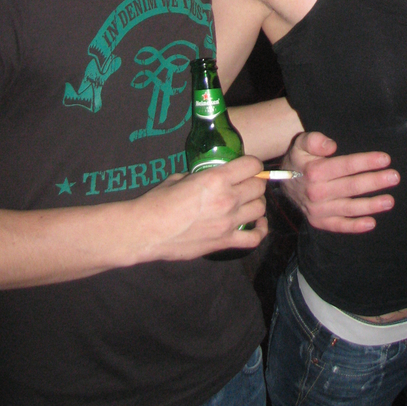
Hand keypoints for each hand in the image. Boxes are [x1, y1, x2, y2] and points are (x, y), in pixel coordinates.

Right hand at [136, 156, 267, 259]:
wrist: (146, 231)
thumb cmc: (157, 201)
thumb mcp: (180, 178)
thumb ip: (200, 177)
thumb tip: (206, 179)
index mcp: (216, 178)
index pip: (252, 165)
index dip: (252, 164)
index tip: (247, 167)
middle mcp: (227, 198)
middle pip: (259, 186)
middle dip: (254, 182)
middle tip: (245, 185)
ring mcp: (228, 222)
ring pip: (260, 208)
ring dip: (256, 203)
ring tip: (248, 202)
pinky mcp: (224, 241)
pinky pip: (254, 238)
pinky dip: (260, 230)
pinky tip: (257, 224)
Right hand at [281, 132, 398, 232]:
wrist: (282, 182)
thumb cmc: (299, 159)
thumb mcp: (301, 143)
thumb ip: (314, 140)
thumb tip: (331, 146)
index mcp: (314, 171)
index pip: (345, 166)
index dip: (366, 162)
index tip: (385, 159)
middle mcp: (316, 192)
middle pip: (351, 187)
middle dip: (375, 181)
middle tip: (394, 177)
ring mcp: (318, 209)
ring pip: (349, 208)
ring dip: (371, 205)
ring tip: (390, 201)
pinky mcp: (319, 221)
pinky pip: (339, 226)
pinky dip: (355, 227)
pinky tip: (372, 223)